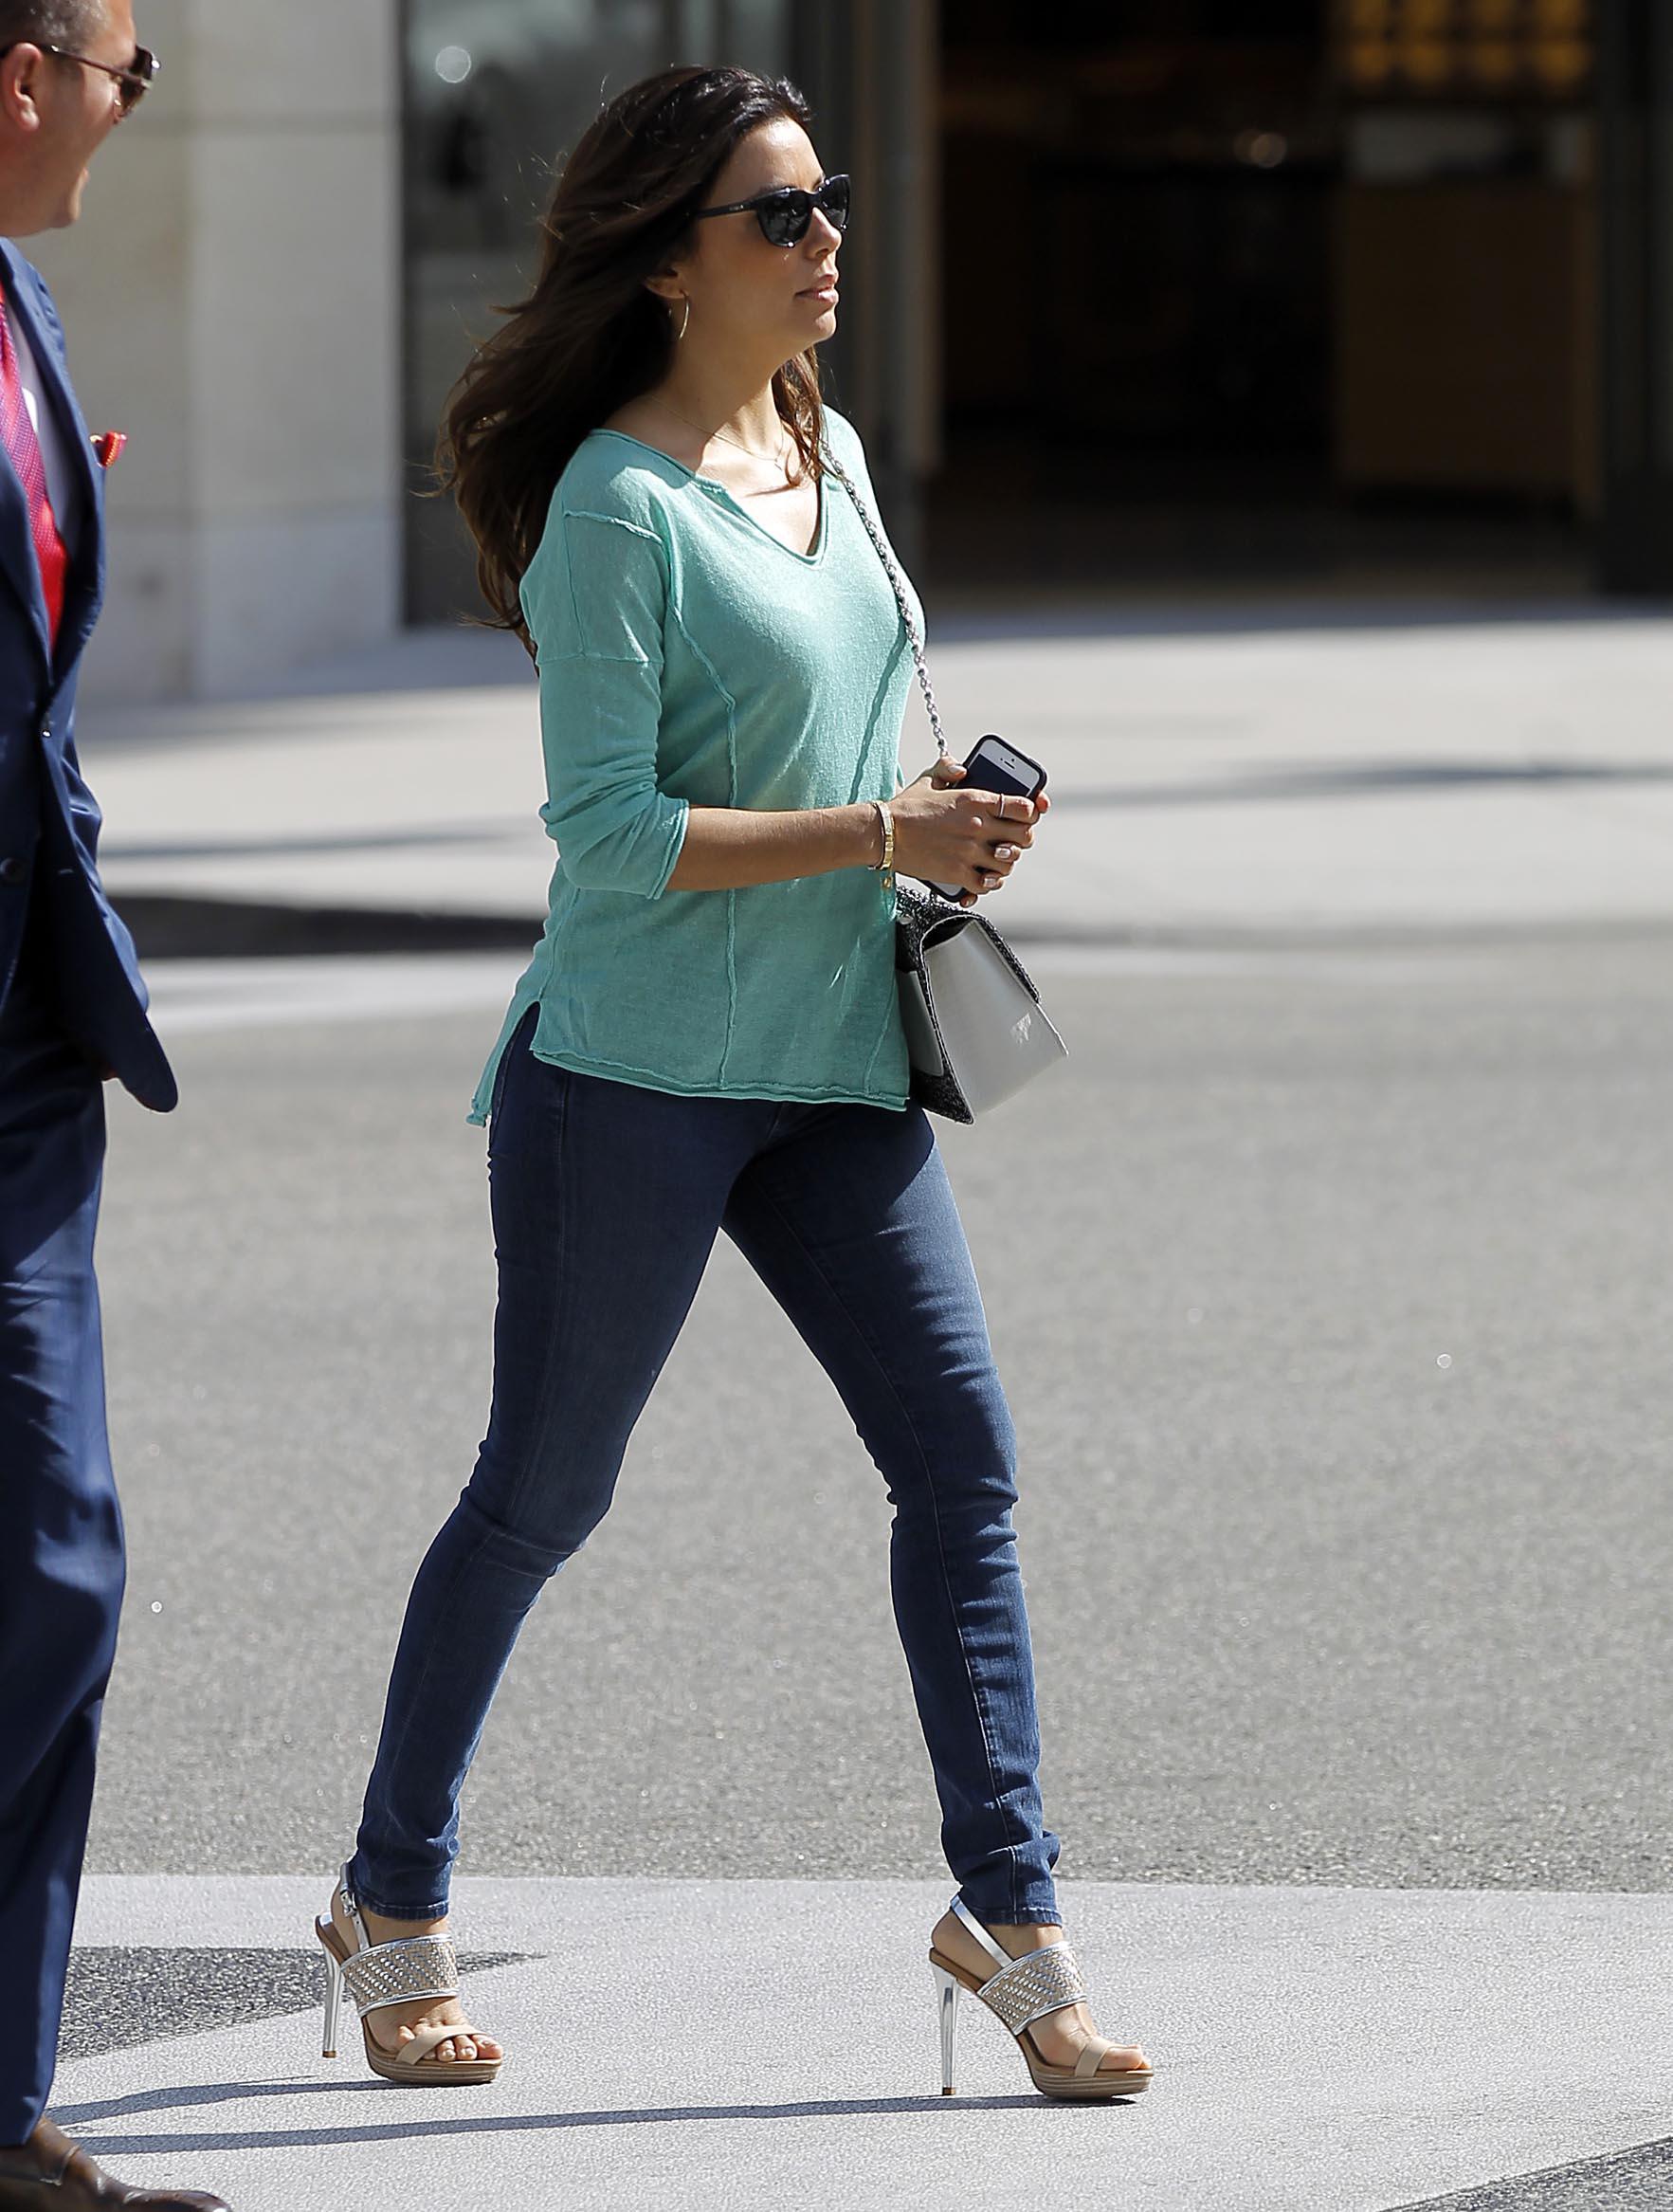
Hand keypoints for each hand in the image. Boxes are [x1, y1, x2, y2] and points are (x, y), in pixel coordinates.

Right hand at [890, 758, 1041, 905]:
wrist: (883, 833)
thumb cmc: (905, 808)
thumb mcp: (927, 779)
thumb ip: (948, 768)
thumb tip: (963, 769)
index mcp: (975, 799)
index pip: (1024, 807)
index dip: (1032, 813)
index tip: (1028, 816)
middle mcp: (978, 825)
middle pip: (1024, 836)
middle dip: (1023, 839)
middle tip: (1013, 840)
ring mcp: (969, 851)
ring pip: (1009, 862)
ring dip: (1007, 862)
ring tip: (998, 859)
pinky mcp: (958, 873)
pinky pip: (988, 883)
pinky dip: (990, 882)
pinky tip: (985, 877)